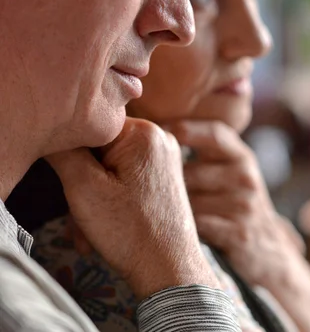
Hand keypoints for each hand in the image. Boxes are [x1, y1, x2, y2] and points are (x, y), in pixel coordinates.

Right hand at [47, 117, 219, 300]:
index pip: (92, 126)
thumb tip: (53, 132)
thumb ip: (64, 153)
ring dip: (94, 195)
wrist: (170, 270)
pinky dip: (110, 197)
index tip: (72, 183)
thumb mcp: (84, 189)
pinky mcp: (163, 174)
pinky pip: (125, 176)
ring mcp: (164, 156)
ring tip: (90, 228)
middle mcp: (159, 136)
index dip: (74, 154)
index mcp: (143, 131)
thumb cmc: (131, 232)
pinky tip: (104, 225)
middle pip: (100, 148)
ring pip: (110, 165)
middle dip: (84, 181)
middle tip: (80, 213)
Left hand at [169, 120, 301, 289]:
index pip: (213, 134)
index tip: (156, 135)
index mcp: (241, 155)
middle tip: (151, 187)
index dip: (182, 130)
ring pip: (190, 201)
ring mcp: (245, 206)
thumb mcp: (229, 168)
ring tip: (168, 211)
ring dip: (174, 208)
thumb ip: (203, 148)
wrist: (267, 246)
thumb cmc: (232, 199)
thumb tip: (156, 133)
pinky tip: (182, 229)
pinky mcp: (239, 234)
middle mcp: (246, 177)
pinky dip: (185, 228)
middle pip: (191, 172)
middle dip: (168, 182)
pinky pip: (198, 225)